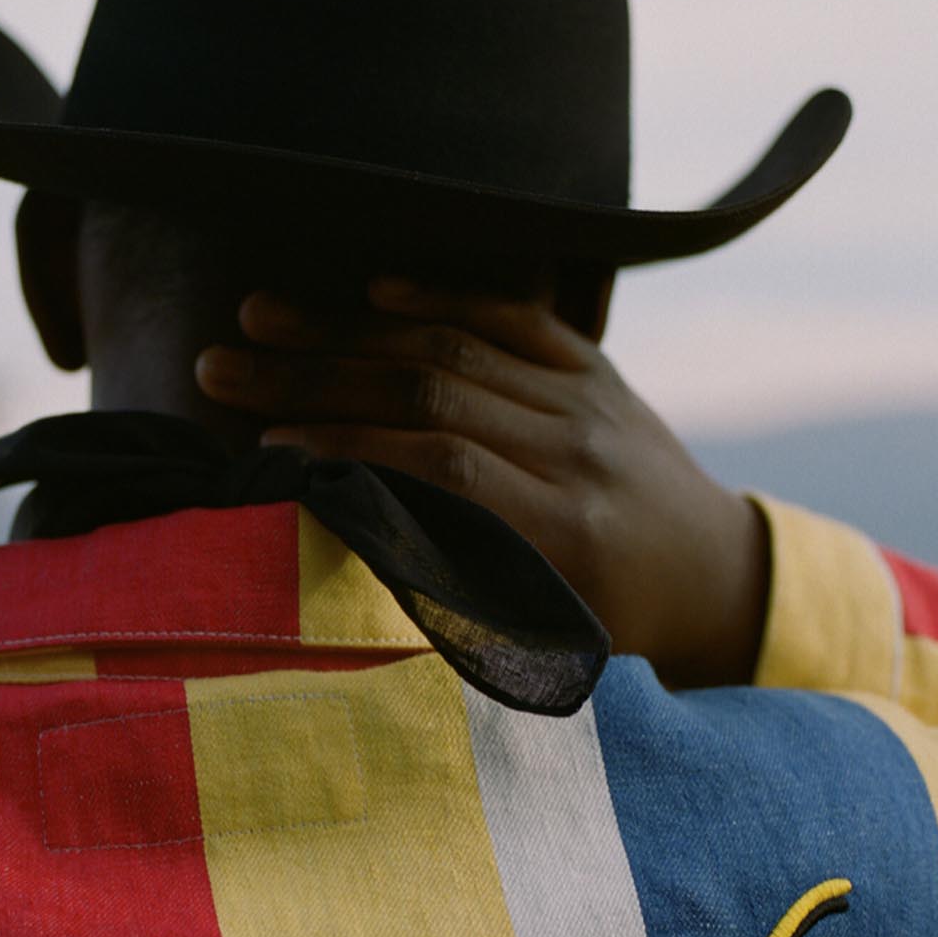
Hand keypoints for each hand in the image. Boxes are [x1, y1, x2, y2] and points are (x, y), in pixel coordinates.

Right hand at [193, 277, 768, 687]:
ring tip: (258, 318)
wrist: (715, 573)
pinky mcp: (593, 366)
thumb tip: (349, 565)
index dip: (350, 452)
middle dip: (314, 377)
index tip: (266, 448)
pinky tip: (370, 292)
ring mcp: (588, 399)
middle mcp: (577, 453)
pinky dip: (437, 300)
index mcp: (567, 534)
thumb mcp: (549, 644)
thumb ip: (465, 605)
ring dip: (346, 330)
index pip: (442, 470)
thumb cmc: (615, 628)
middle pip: (430, 394)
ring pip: (454, 346)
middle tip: (221, 366)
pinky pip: (509, 317)